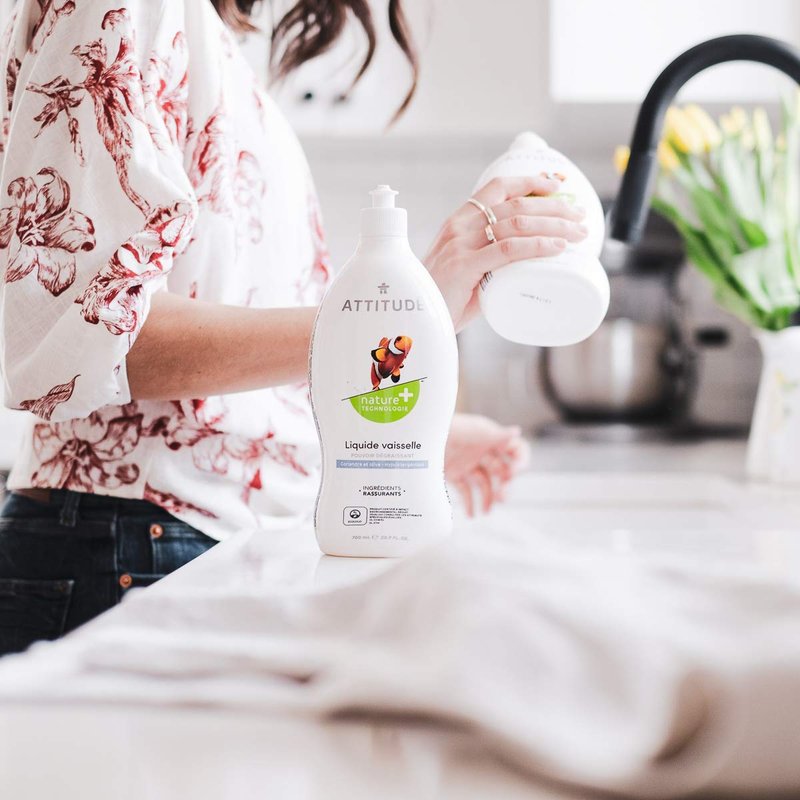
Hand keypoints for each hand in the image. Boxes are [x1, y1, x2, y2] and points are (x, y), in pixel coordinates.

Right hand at [425, 175, 587, 330]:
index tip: (556, 184)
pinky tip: (557, 247)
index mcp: (458, 222)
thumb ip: (489, 261)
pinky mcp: (464, 266)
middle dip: (554, 207)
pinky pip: (508, 250)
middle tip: (580, 216)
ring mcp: (461, 245)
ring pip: (517, 223)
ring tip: (578, 233)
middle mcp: (459, 227)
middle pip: (515, 204)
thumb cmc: (441, 298)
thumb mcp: (465, 269)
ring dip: (554, 225)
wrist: (413, 319)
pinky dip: (537, 245)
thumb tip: (525, 264)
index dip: (529, 181)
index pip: (497, 188)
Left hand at [445, 413, 529, 516]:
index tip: (517, 472)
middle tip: (502, 498)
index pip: (515, 450)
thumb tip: (517, 430)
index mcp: (492, 439)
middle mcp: (482, 451)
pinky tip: (470, 515)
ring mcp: (468, 463)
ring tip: (486, 512)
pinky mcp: (454, 472)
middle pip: (500, 471)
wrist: (423, 432)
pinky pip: (465, 490)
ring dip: (488, 498)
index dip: (520, 461)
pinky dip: (468, 503)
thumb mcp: (475, 431)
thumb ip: (497, 434)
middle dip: (504, 485)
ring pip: (484, 484)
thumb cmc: (452, 426)